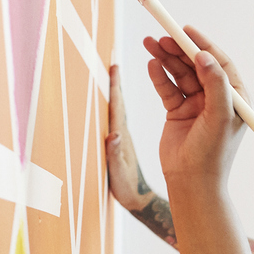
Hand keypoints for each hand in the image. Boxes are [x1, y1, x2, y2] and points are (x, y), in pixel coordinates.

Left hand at [103, 62, 148, 210]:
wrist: (133, 199)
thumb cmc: (123, 190)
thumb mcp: (118, 175)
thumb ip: (114, 156)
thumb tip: (111, 136)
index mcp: (116, 136)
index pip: (114, 107)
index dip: (114, 86)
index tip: (114, 65)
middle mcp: (117, 130)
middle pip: (118, 99)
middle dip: (117, 77)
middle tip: (117, 54)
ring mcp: (121, 133)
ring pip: (124, 103)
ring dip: (125, 85)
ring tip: (131, 68)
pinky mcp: (126, 138)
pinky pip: (129, 114)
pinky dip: (132, 99)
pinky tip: (141, 92)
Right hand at [143, 24, 247, 188]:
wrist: (191, 183)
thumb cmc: (212, 154)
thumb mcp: (219, 116)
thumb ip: (215, 84)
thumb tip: (205, 55)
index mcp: (234, 99)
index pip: (220, 64)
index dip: (204, 45)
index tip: (187, 30)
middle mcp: (216, 99)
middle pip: (197, 65)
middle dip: (180, 49)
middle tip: (163, 36)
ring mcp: (196, 105)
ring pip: (180, 74)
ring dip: (166, 59)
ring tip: (150, 44)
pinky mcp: (178, 112)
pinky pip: (168, 88)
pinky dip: (159, 76)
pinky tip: (152, 65)